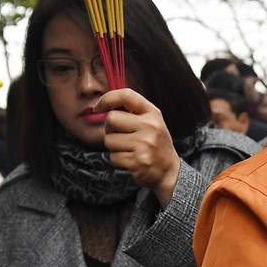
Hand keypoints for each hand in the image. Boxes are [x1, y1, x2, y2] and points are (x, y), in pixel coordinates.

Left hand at [95, 88, 181, 207]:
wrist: (169, 170)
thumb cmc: (155, 143)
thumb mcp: (150, 122)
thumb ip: (131, 112)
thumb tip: (104, 105)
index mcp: (153, 113)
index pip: (126, 95)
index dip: (107, 99)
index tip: (98, 107)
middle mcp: (150, 126)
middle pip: (111, 118)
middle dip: (110, 128)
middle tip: (121, 135)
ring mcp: (144, 144)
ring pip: (109, 140)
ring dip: (114, 146)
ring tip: (129, 149)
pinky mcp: (138, 161)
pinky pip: (113, 157)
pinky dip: (117, 159)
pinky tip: (130, 159)